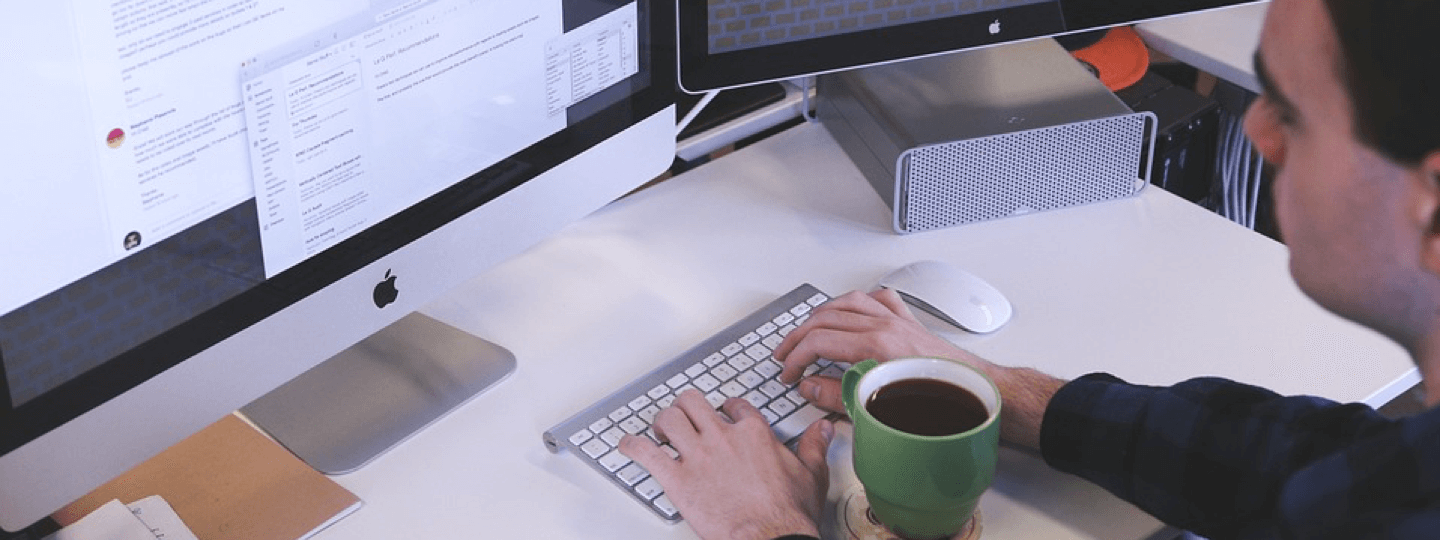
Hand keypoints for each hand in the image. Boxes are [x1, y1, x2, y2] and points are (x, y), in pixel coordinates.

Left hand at [620, 390, 832, 539]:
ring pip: (669, 419)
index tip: (722, 415)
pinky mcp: (677, 479)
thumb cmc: (788, 513)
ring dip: (661, 422)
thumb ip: (813, 447)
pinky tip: (627, 446)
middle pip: (694, 402)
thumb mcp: (811, 474)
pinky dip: (632, 446)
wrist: (770, 539)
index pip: (734, 406)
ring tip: (660, 430)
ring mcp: (698, 456)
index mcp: (753, 433)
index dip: (725, 409)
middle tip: (684, 416)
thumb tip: (822, 430)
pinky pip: (646, 453)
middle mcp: (722, 437)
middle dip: (685, 407)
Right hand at [774, 289, 997, 412]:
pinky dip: (860, 302)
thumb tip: (810, 386)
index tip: (789, 374)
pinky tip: (852, 311)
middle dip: (799, 336)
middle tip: (786, 355)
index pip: (819, 341)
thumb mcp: (878, 408)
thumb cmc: (940, 403)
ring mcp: (899, 321)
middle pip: (827, 318)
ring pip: (849, 302)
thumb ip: (838, 395)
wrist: (978, 396)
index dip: (796, 358)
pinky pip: (880, 300)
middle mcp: (887, 326)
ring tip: (807, 329)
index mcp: (876, 345)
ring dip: (822, 314)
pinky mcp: (910, 324)